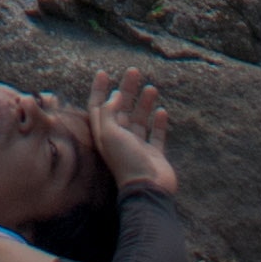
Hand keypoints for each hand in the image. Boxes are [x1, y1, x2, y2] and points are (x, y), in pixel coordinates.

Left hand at [83, 72, 175, 199]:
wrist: (147, 189)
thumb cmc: (125, 162)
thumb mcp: (109, 134)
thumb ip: (108, 112)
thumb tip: (114, 95)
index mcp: (104, 135)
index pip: (98, 107)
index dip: (99, 90)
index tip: (103, 72)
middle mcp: (119, 139)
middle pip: (121, 109)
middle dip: (126, 89)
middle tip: (134, 72)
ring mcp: (137, 147)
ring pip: (138, 120)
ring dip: (143, 103)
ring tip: (151, 88)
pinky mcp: (154, 154)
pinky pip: (155, 135)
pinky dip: (158, 123)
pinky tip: (161, 111)